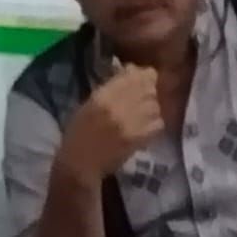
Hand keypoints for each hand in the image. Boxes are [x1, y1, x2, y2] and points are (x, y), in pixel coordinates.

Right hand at [58, 65, 163, 184]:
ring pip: (155, 106)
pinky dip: (154, 124)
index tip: (139, 79)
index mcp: (102, 96)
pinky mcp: (139, 138)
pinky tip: (144, 128)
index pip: (133, 75)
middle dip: (148, 92)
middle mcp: (118, 106)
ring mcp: (130, 123)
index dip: (141, 75)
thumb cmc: (78, 135)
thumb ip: (109, 89)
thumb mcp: (88, 105)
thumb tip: (130, 71)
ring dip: (151, 109)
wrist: (79, 166)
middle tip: (141, 100)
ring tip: (142, 116)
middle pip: (148, 88)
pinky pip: (158, 123)